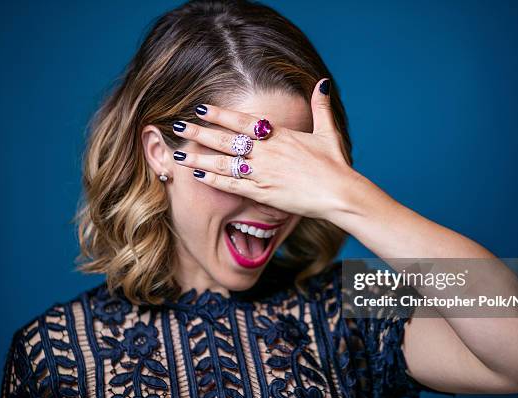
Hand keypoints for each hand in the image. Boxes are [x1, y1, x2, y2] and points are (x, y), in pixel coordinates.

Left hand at [171, 79, 356, 219]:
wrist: (340, 193)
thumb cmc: (335, 164)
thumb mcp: (328, 131)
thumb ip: (320, 107)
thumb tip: (322, 83)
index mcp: (280, 136)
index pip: (243, 121)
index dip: (220, 115)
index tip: (200, 109)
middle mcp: (267, 152)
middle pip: (226, 140)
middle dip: (200, 133)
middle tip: (177, 126)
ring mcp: (263, 173)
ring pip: (224, 164)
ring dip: (200, 159)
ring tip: (178, 155)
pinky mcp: (264, 193)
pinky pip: (234, 186)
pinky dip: (215, 181)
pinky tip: (199, 177)